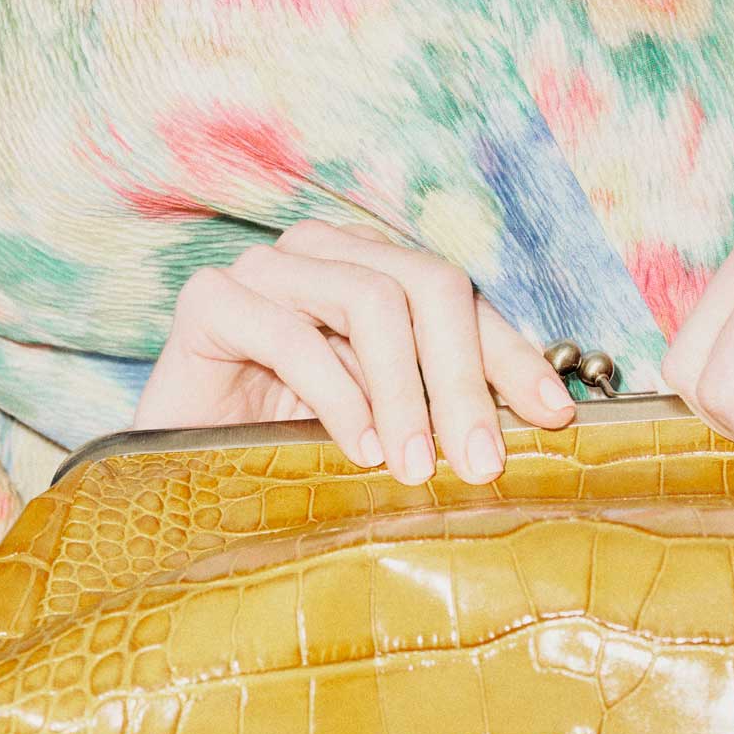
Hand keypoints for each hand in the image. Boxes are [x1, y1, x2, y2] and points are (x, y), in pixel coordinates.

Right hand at [129, 219, 577, 484]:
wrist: (179, 481)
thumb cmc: (286, 455)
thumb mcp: (387, 427)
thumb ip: (446, 405)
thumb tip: (549, 417)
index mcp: (372, 269)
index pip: (461, 295)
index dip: (512, 354)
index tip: (554, 418)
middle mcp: (322, 252)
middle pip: (426, 284)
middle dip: (464, 379)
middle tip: (481, 463)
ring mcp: (264, 268)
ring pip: (371, 300)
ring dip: (407, 394)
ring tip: (418, 469)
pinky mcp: (209, 300)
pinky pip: (294, 335)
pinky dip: (340, 398)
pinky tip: (362, 451)